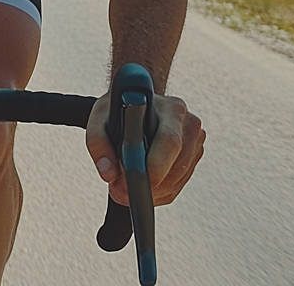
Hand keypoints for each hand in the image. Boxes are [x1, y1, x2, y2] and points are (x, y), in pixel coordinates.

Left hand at [86, 91, 204, 205]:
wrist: (137, 100)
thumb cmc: (120, 108)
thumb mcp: (99, 118)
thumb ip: (98, 143)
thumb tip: (108, 173)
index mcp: (170, 109)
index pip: (169, 142)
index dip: (154, 167)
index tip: (134, 184)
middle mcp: (188, 124)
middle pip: (176, 167)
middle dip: (149, 185)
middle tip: (121, 190)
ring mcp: (195, 142)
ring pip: (177, 181)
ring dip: (152, 191)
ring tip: (126, 185)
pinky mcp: (194, 157)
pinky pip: (178, 185)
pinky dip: (158, 191)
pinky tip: (142, 183)